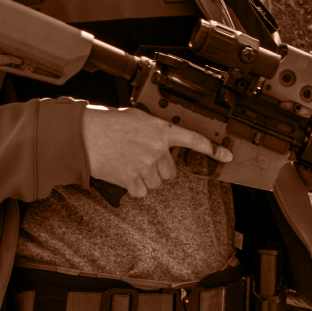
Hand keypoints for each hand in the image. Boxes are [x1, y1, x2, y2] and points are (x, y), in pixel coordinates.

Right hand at [82, 104, 231, 198]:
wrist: (85, 136)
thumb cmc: (107, 124)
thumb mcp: (137, 118)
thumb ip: (154, 129)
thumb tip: (161, 139)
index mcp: (161, 130)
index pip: (193, 139)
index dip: (212, 149)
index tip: (226, 156)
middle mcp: (158, 149)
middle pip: (171, 172)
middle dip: (158, 169)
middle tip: (140, 159)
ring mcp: (147, 166)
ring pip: (156, 183)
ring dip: (144, 178)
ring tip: (127, 163)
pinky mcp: (134, 180)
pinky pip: (141, 192)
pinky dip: (132, 187)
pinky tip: (122, 173)